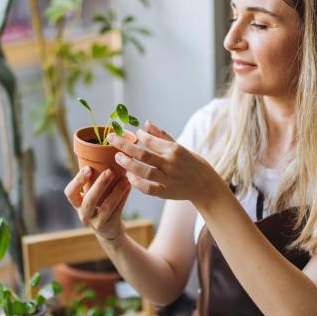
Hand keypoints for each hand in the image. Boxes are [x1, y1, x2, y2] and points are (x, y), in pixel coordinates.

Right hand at [64, 166, 131, 243]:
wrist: (110, 231)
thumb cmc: (100, 205)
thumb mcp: (93, 195)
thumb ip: (94, 180)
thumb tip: (104, 152)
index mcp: (77, 203)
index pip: (70, 193)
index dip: (78, 181)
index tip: (88, 169)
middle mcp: (84, 214)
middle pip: (89, 201)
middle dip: (99, 185)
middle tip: (109, 171)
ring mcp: (96, 222)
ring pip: (106, 207)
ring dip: (117, 191)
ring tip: (126, 179)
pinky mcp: (110, 226)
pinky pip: (118, 210)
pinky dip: (124, 197)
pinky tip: (129, 186)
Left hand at [107, 121, 221, 203]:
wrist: (205, 185)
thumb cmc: (191, 163)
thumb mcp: (179, 146)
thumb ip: (161, 135)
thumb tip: (146, 123)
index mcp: (175, 149)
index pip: (151, 140)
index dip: (138, 136)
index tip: (131, 133)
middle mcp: (171, 163)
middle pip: (143, 154)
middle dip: (124, 145)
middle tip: (111, 139)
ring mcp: (168, 179)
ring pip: (144, 171)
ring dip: (128, 164)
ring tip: (117, 157)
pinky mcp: (167, 193)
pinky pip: (148, 188)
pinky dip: (137, 183)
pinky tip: (129, 176)